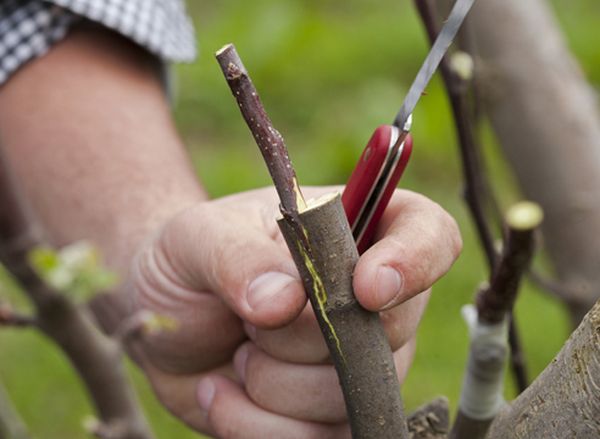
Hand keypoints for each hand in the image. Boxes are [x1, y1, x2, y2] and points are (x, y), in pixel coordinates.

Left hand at [129, 187, 461, 437]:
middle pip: (390, 331)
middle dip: (304, 338)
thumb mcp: (199, 238)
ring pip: (349, 396)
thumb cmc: (190, 260)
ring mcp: (356, 361)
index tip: (365, 288)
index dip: (415, 261)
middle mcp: (369, 298)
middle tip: (249, 321)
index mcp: (353, 230)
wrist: (164, 320)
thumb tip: (284, 302)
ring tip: (236, 354)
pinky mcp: (327, 415)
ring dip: (273, 385)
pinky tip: (223, 392)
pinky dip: (257, 426)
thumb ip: (238, 259)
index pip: (429, 234)